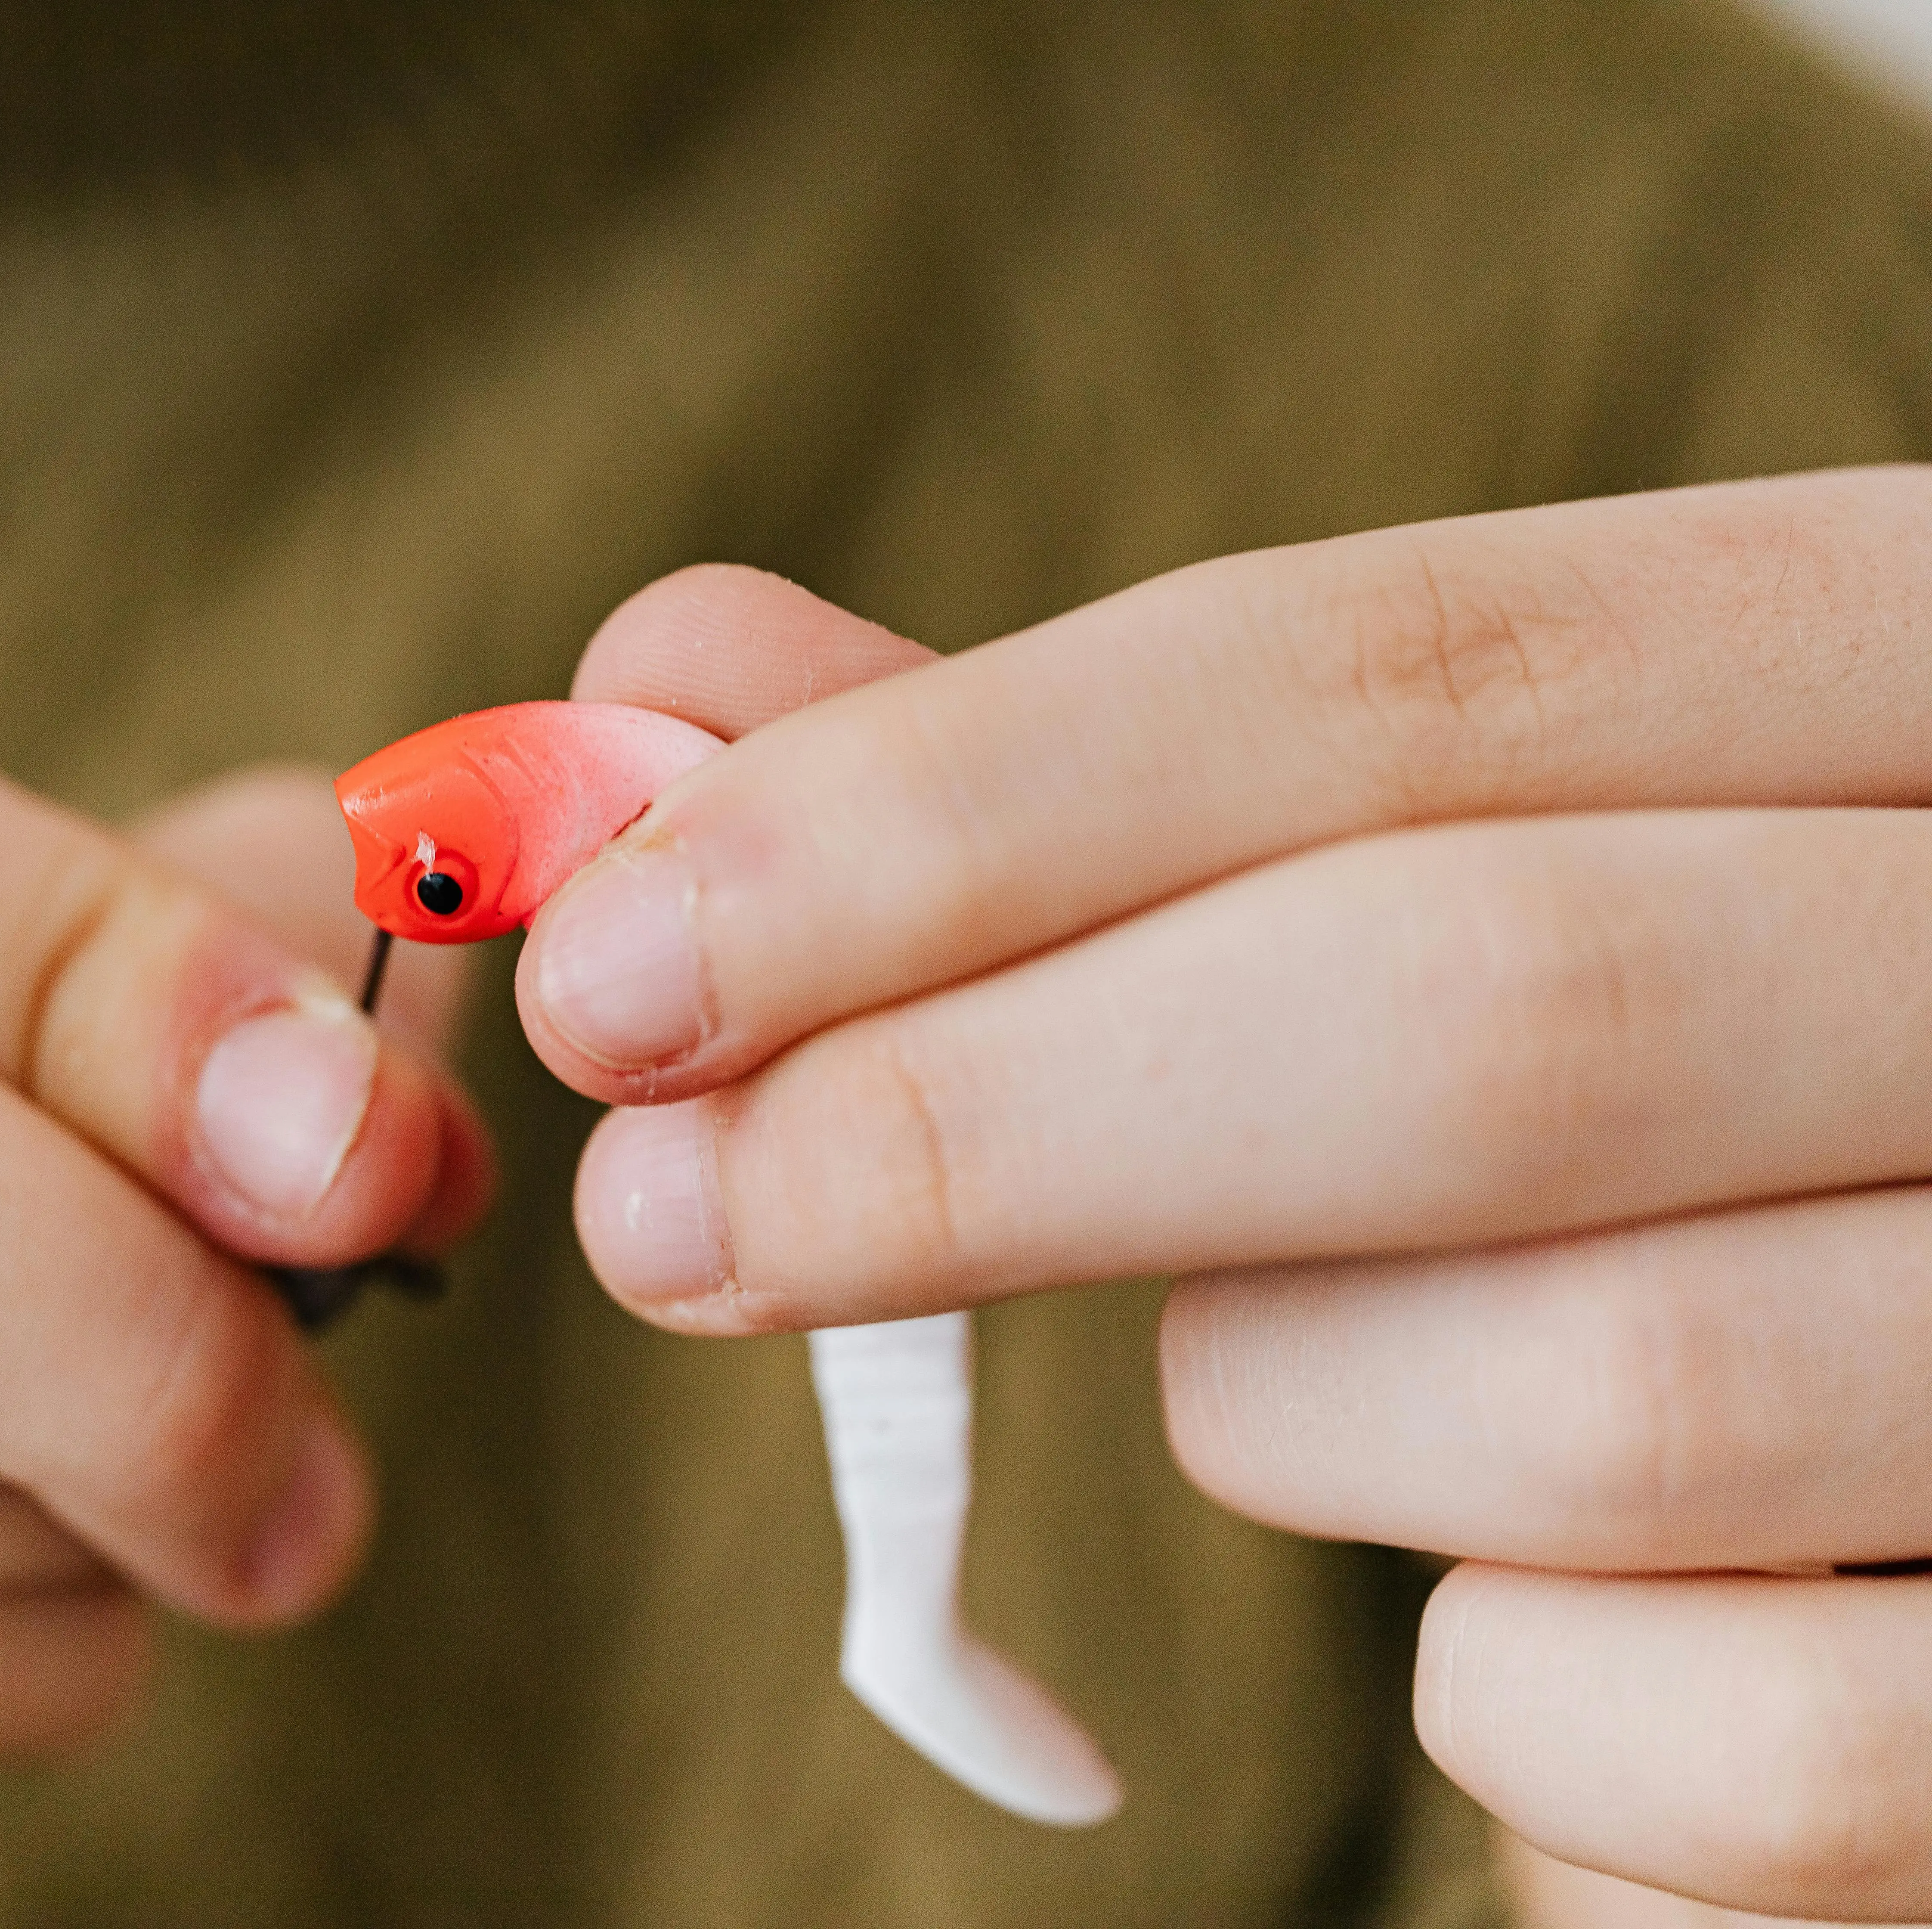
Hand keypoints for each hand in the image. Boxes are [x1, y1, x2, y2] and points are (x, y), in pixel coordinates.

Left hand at [515, 469, 1931, 1920]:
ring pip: (1590, 1391)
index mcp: (1907, 678)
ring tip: (1284, 1394)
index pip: (1407, 668)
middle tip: (663, 1213)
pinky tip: (1533, 1626)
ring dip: (1287, 1408)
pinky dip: (1523, 1711)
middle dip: (988, 1119)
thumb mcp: (1388, 914)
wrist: (1922, 1484)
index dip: (959, 806)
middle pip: (1491, 1001)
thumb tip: (656, 691)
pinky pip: (1719, 1740)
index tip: (620, 951)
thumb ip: (1046, 812)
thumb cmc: (1624, 1151)